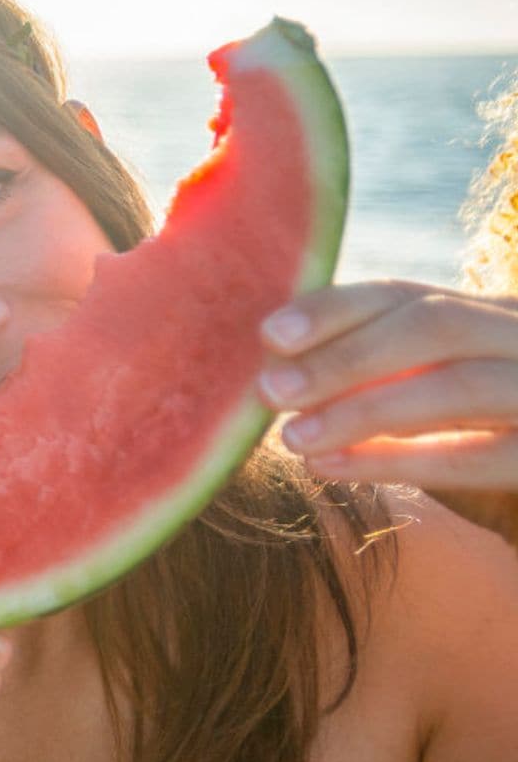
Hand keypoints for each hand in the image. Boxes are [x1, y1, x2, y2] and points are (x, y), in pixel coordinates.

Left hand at [260, 282, 517, 490]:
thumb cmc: (492, 427)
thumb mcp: (444, 381)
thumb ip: (383, 367)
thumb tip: (279, 364)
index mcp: (493, 313)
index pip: (408, 294)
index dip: (336, 308)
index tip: (269, 333)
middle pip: (435, 326)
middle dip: (346, 356)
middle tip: (270, 390)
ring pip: (459, 386)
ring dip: (365, 410)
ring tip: (292, 437)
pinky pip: (479, 456)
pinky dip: (401, 462)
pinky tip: (333, 468)